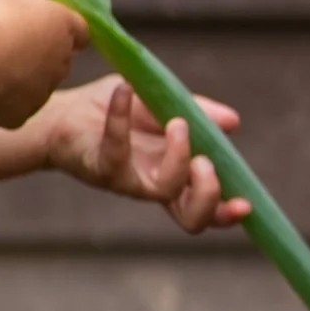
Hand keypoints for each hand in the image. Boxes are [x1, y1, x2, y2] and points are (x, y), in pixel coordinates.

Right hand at [0, 0, 88, 129]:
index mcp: (62, 25)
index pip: (79, 30)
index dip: (65, 29)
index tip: (50, 28)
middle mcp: (60, 60)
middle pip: (58, 60)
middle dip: (39, 56)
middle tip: (12, 48)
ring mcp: (44, 91)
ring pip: (37, 88)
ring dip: (22, 81)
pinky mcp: (24, 114)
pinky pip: (16, 110)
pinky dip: (4, 104)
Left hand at [41, 74, 250, 235]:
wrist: (63, 113)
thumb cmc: (116, 110)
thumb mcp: (164, 104)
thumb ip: (198, 113)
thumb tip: (234, 122)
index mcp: (176, 175)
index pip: (207, 207)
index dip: (227, 213)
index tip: (247, 204)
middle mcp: (155, 186)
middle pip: (192, 220)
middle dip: (209, 194)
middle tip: (204, 162)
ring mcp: (128, 181)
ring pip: (163, 191)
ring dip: (179, 157)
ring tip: (176, 123)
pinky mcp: (100, 168)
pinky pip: (116, 150)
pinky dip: (122, 116)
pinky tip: (125, 91)